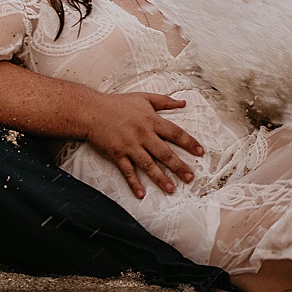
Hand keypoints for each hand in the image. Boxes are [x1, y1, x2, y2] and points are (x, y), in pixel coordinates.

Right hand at [83, 91, 205, 198]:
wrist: (92, 111)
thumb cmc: (118, 103)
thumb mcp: (144, 97)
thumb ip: (165, 101)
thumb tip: (183, 102)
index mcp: (151, 120)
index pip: (175, 133)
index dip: (189, 142)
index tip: (200, 152)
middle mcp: (143, 135)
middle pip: (164, 152)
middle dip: (178, 166)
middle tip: (190, 177)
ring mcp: (130, 146)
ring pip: (148, 165)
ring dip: (160, 178)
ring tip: (171, 189)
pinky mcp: (117, 154)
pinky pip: (127, 171)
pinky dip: (134, 183)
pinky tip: (141, 194)